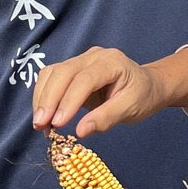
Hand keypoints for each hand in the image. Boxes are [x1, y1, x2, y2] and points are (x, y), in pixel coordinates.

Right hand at [32, 47, 167, 137]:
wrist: (147, 85)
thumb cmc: (142, 96)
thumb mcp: (131, 109)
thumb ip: (106, 118)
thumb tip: (80, 131)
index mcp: (111, 62)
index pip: (84, 79)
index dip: (68, 101)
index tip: (58, 124)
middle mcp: (93, 56)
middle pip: (63, 72)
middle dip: (48, 99)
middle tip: (40, 125)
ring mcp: (80, 60)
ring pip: (52, 73)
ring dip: (42, 99)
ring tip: (40, 124)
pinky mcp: (71, 69)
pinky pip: (51, 78)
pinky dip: (43, 96)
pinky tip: (44, 116)